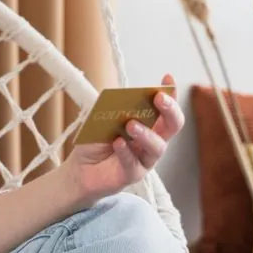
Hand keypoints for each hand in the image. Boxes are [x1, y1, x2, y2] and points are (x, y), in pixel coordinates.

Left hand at [64, 74, 184, 199]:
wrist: (80, 168)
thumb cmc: (95, 140)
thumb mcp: (100, 118)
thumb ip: (110, 108)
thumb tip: (120, 98)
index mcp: (147, 123)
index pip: (164, 107)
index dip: (170, 93)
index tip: (167, 78)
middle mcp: (151, 140)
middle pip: (172, 126)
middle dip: (169, 111)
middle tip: (159, 98)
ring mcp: (144, 159)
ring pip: (157, 147)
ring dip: (146, 133)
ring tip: (131, 125)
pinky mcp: (133, 174)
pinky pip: (134, 163)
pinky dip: (125, 151)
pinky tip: (117, 143)